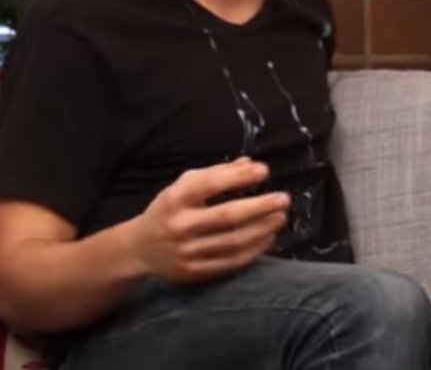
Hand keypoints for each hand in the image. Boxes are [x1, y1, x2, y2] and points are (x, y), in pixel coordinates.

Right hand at [124, 156, 289, 282]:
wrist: (139, 248)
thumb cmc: (170, 209)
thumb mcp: (184, 186)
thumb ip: (217, 174)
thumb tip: (252, 165)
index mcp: (175, 199)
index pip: (209, 185)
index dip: (239, 177)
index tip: (264, 171)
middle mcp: (179, 225)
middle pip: (227, 216)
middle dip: (261, 207)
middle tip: (284, 199)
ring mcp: (186, 251)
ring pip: (233, 241)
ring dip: (263, 229)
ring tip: (280, 217)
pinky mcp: (193, 271)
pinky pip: (231, 262)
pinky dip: (254, 250)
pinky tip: (268, 238)